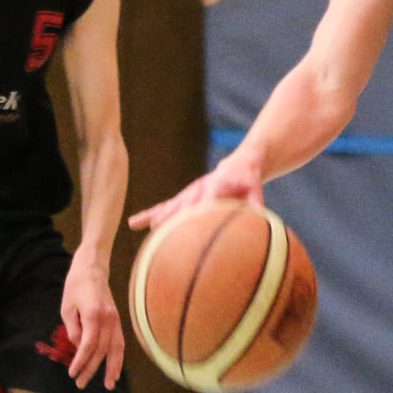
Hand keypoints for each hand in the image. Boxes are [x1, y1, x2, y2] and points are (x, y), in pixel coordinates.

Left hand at [61, 251, 124, 389]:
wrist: (93, 268)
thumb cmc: (76, 286)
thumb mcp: (67, 307)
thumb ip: (73, 329)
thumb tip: (79, 348)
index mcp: (93, 315)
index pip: (88, 345)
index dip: (81, 361)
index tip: (72, 373)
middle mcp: (108, 319)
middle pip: (101, 350)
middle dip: (91, 369)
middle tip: (81, 384)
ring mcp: (115, 320)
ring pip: (115, 349)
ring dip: (111, 368)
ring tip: (108, 385)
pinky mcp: (117, 320)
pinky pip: (120, 343)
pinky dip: (119, 358)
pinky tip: (116, 370)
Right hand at [127, 154, 264, 230]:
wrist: (239, 164)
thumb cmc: (249, 179)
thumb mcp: (256, 188)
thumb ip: (256, 203)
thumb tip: (259, 220)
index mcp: (217, 183)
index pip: (209, 195)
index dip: (202, 205)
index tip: (192, 218)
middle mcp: (200, 188)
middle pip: (184, 202)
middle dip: (173, 215)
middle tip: (159, 228)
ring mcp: (189, 193)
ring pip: (170, 206)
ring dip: (157, 216)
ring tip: (140, 226)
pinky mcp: (184, 199)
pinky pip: (164, 208)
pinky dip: (149, 215)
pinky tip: (133, 223)